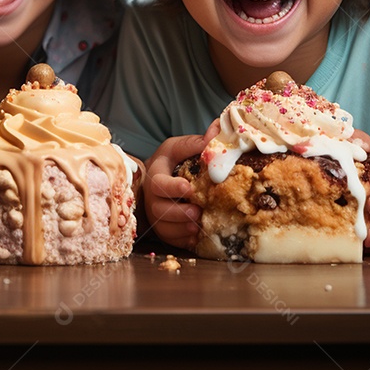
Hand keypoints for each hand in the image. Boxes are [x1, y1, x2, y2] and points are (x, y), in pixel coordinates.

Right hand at [141, 129, 211, 249]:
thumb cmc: (170, 163)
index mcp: (156, 176)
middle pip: (159, 210)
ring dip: (182, 229)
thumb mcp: (178, 148)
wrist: (156, 181)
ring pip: (164, 228)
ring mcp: (157, 216)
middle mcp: (152, 198)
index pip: (159, 184)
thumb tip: (217, 128)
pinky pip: (171, 240)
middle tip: (197, 212)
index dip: (173, 188)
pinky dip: (184, 241)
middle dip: (179, 213)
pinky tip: (197, 237)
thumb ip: (196, 142)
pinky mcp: (165, 230)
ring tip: (198, 226)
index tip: (189, 188)